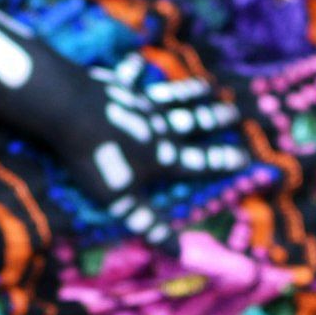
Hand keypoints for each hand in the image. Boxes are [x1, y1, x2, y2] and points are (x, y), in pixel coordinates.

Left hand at [62, 57, 249, 244]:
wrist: (70, 113)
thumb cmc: (96, 161)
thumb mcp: (123, 203)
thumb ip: (151, 225)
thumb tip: (180, 253)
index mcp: (162, 158)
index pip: (200, 163)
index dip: (222, 162)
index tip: (245, 157)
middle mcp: (158, 128)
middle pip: (193, 123)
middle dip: (215, 119)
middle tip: (235, 111)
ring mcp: (139, 104)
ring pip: (172, 98)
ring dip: (190, 92)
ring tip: (207, 85)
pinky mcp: (117, 88)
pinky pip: (130, 77)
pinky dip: (135, 70)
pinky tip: (138, 61)